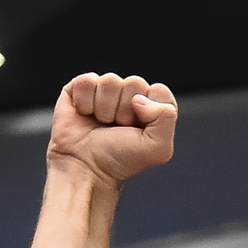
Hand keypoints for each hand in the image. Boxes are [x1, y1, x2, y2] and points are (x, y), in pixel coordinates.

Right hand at [49, 73, 178, 186]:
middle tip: (119, 127)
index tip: (139, 128)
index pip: (159, 91)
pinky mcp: (81, 88)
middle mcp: (130, 96)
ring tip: (102, 123)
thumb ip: (166, 118)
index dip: (150, 109)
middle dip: (126, 109)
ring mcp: (105, 91)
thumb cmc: (121, 159)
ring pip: (110, 80)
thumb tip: (140, 98)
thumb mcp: (158, 149)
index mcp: (152, 108)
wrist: (87, 167)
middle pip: (135, 82)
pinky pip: (87, 80)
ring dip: (105, 107)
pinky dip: (85, 101)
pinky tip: (86, 114)